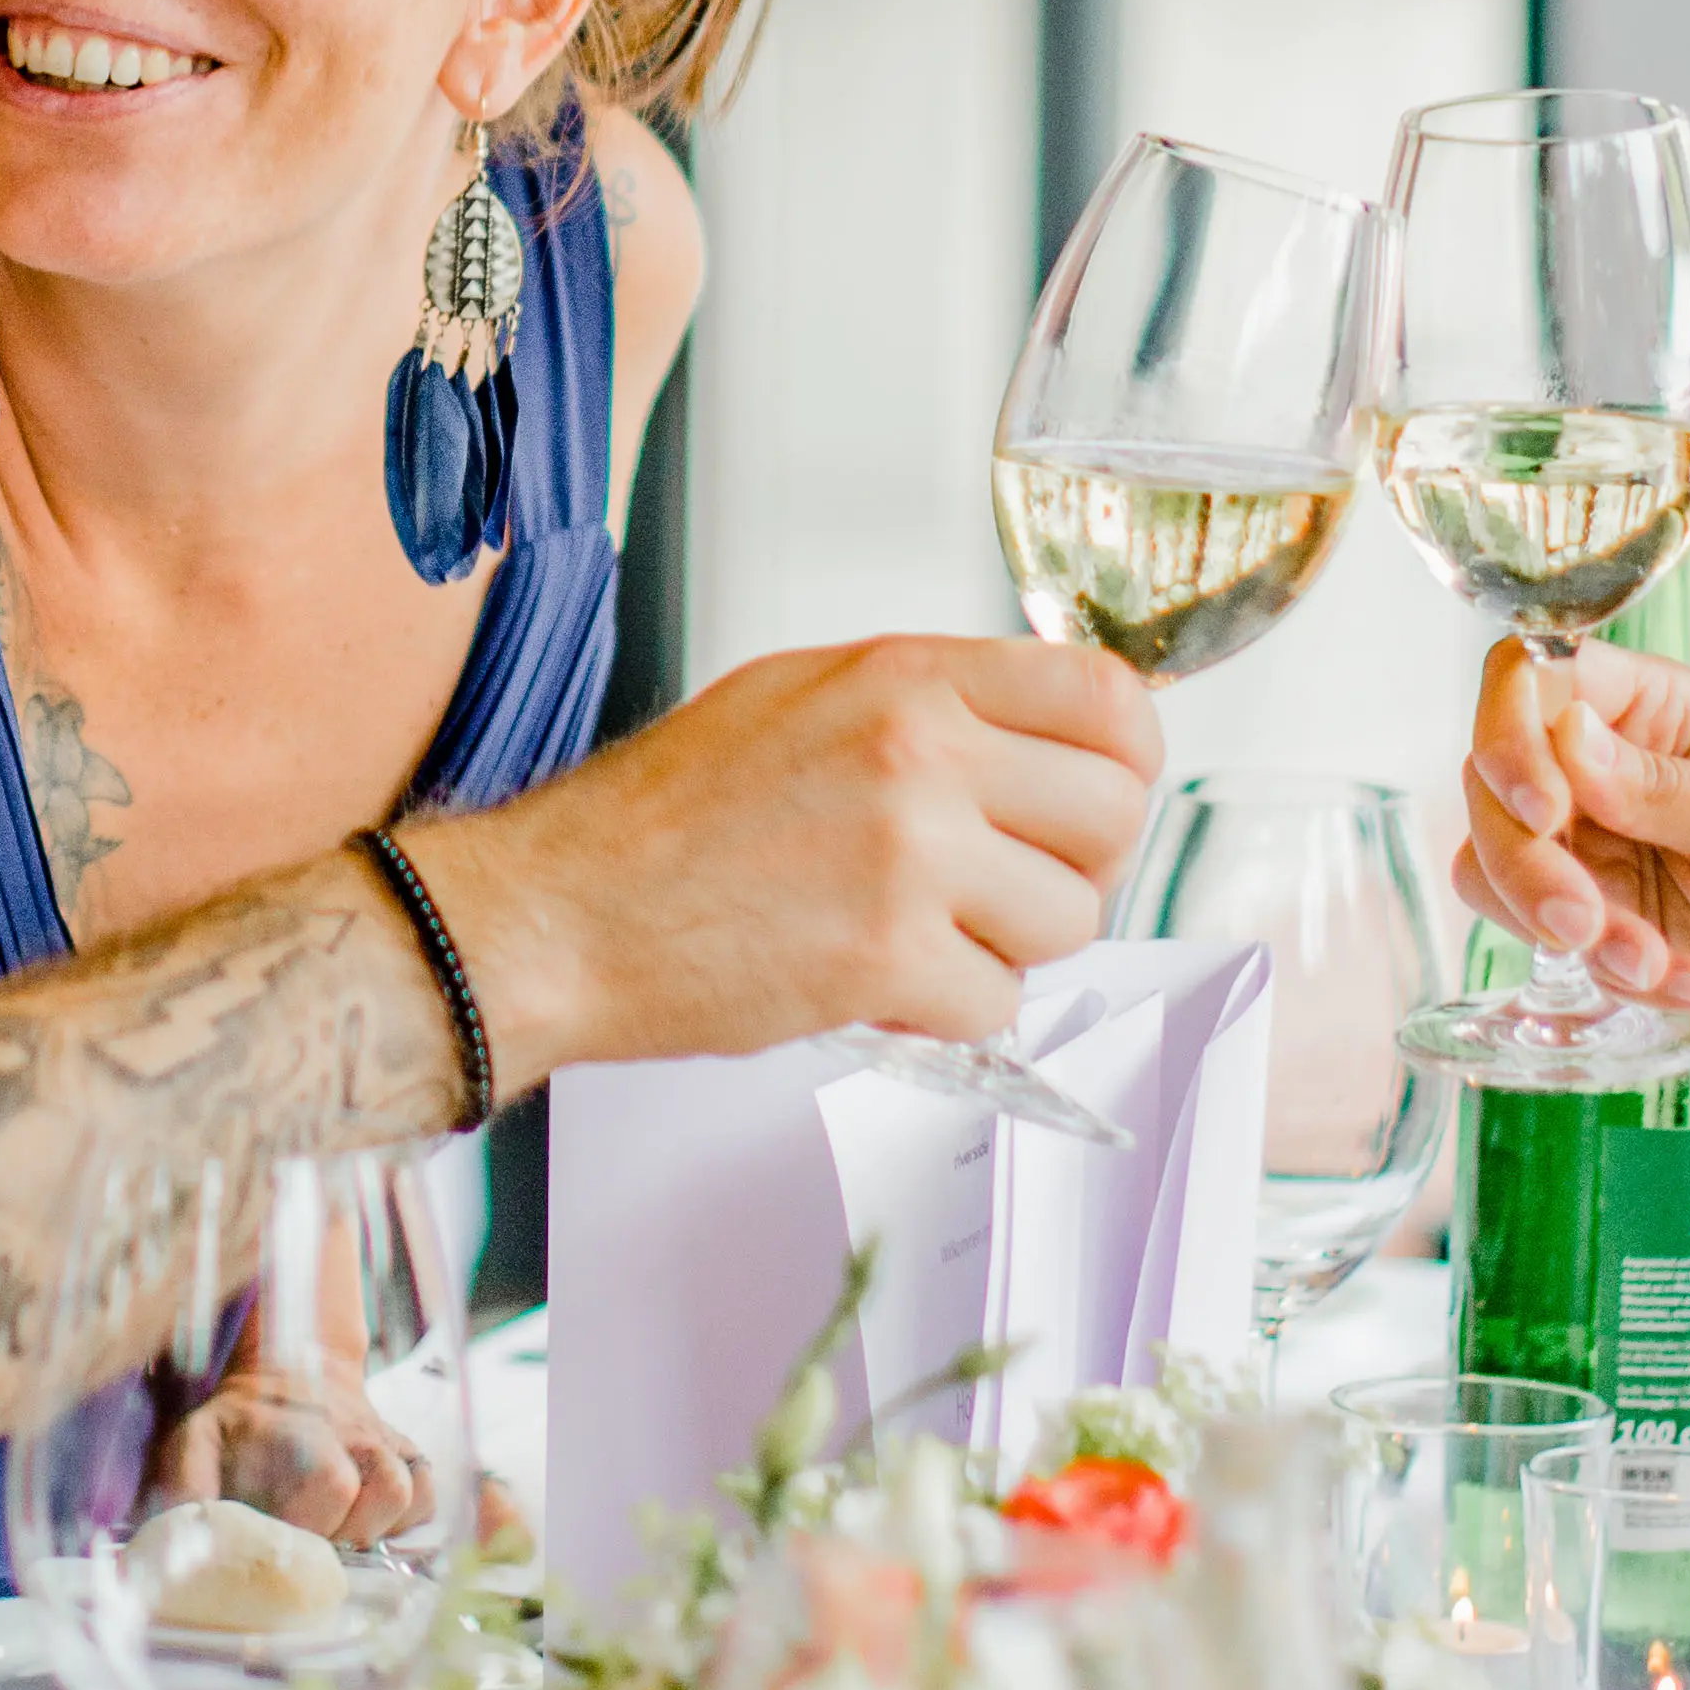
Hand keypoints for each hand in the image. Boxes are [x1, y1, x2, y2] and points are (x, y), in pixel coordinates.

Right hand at [448, 635, 1158, 1073]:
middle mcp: (920, 751)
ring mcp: (910, 856)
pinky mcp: (888, 960)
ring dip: (1008, 947)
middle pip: (1111, 815)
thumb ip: (929, 704)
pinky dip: (948, 1012)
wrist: (562, 914)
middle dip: (1075, 866)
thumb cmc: (666, 816)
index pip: (1107, 697)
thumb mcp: (801, 696)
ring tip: (921, 935)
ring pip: (1068, 919)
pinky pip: (999, 1002)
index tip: (1102, 792)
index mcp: (906, 676)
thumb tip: (1045, 734)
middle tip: (1006, 885)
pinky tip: (879, 983)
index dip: (1127, 759)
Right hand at [1449, 636, 1689, 1023]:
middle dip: (1526, 865)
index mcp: (1647, 709)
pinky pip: (1543, 941)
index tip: (1544, 808)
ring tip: (1654, 962)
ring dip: (1561, 928)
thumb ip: (1664, 788)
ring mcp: (1586, 844)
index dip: (1509, 730)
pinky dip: (1612, 975)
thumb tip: (1567, 736)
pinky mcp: (1589, 914)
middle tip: (1584, 923)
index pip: (1532, 678)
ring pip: (1492, 867)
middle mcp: (1596, 767)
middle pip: (1491, 785)